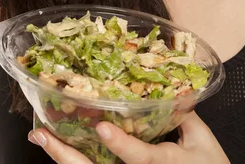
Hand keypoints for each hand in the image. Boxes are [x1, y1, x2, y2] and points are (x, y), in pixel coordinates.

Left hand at [28, 110, 229, 162]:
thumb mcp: (204, 143)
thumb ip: (184, 114)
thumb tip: (168, 88)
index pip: (140, 158)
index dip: (121, 145)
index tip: (102, 129)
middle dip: (65, 155)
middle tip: (40, 134)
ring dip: (63, 156)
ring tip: (41, 137)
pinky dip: (74, 159)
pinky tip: (61, 146)